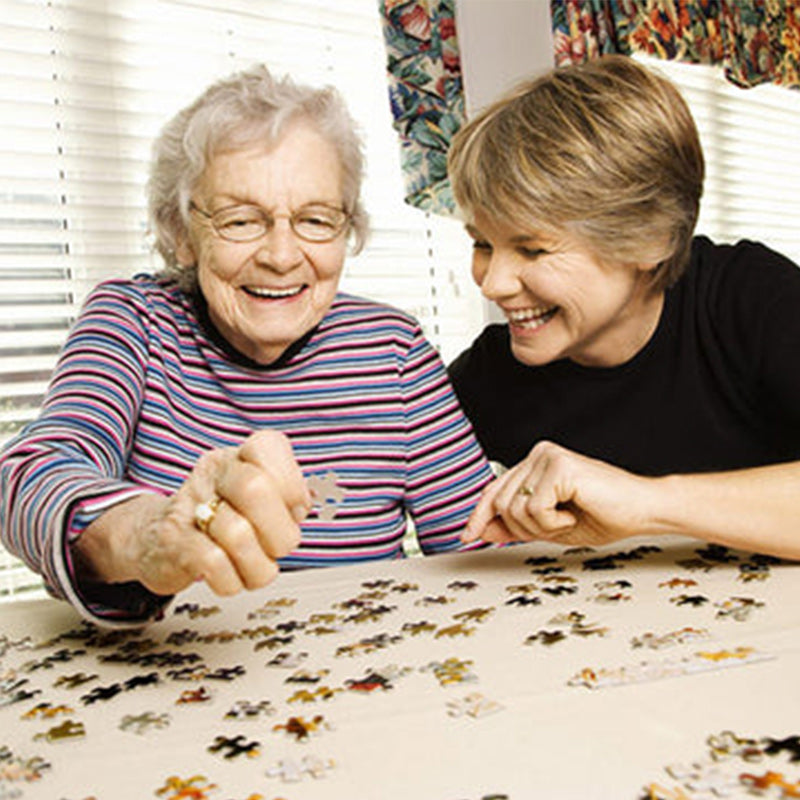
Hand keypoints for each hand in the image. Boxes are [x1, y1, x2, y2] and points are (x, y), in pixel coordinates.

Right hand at [79, 430, 310, 596]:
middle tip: (278, 546)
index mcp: (239, 457)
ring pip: (238, 534)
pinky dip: (233, 580)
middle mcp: (213, 473)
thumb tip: (307, 502)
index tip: (295, 509)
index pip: (269, 446)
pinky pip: (215, 564)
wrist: (154, 538)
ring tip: (254, 565)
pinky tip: (230, 576)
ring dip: (258, 565)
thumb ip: (286, 496)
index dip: (292, 484)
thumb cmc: (218, 518)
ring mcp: (190, 505)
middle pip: (255, 489)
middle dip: (280, 531)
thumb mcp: (255, 498)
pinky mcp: (174, 541)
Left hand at [463, 441, 657, 547]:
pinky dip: (553, 523)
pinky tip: (574, 514)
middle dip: (522, 529)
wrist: (643, 510)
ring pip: (514, 508)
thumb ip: (515, 525)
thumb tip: (481, 531)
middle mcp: (537, 454)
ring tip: (568, 519)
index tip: (467, 537)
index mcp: (534, 464)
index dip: (479, 516)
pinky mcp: (559, 465)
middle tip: (556, 528)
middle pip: (499, 503)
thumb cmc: (604, 516)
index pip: (494, 490)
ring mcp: (547, 456)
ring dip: (540, 527)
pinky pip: (534, 508)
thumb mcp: (549, 527)